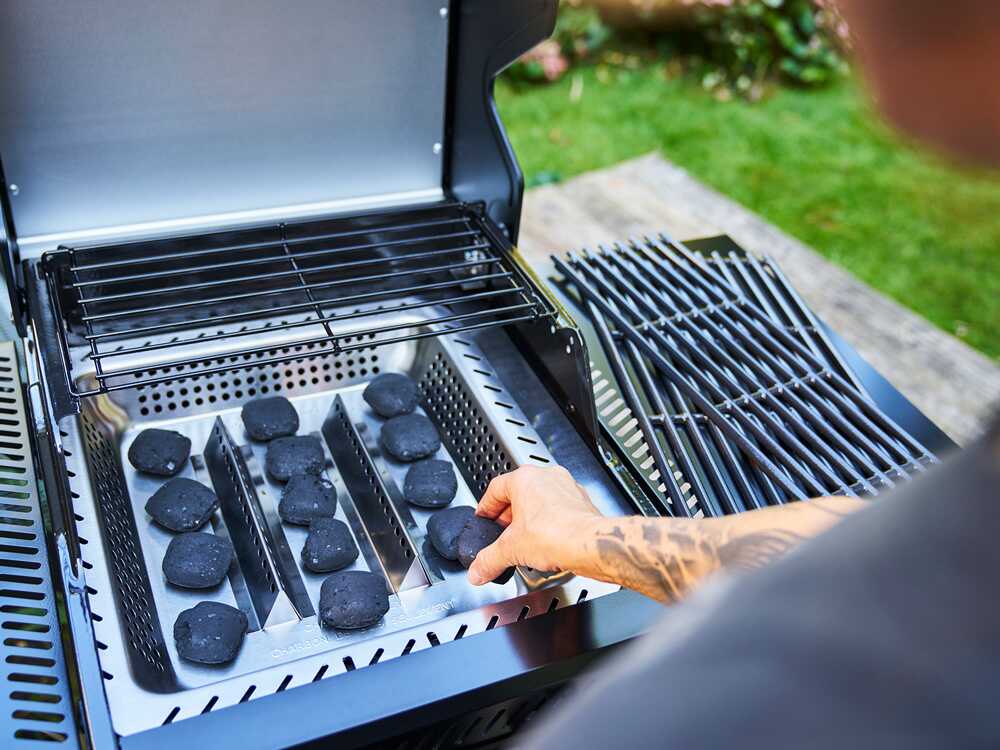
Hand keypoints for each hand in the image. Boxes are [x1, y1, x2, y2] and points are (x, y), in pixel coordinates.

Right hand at [467, 465, 602, 585]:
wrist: (589, 544)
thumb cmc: (556, 535)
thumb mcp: (511, 550)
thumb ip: (489, 559)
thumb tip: (478, 570)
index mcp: (525, 479)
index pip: (495, 489)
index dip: (486, 507)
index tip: (484, 518)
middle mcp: (547, 477)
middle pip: (519, 493)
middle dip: (509, 515)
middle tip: (503, 532)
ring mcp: (567, 487)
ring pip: (541, 499)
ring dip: (531, 517)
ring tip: (525, 538)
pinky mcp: (581, 502)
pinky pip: (559, 509)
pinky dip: (550, 522)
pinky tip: (548, 540)